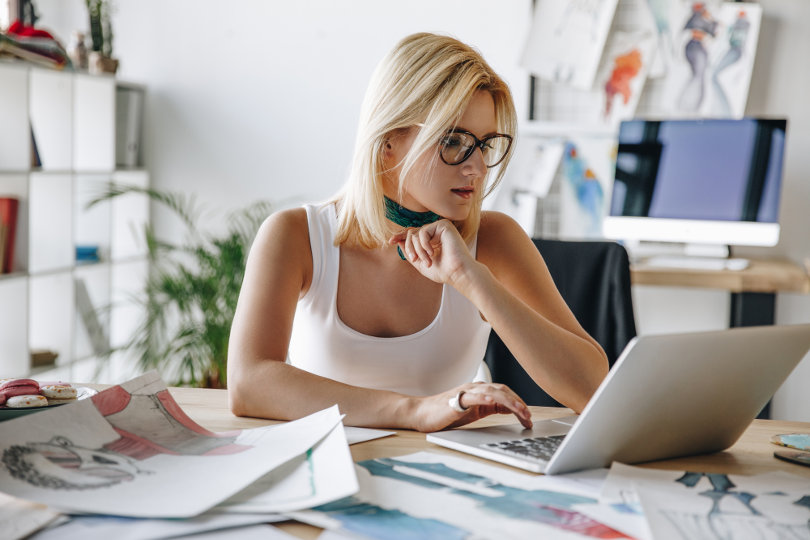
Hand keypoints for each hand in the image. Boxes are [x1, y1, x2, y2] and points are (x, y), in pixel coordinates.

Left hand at [388, 220, 474, 285]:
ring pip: (416, 233)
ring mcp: (440, 228)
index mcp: (432, 240)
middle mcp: (436, 232)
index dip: (401, 236)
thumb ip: (410, 252)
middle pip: (412, 234)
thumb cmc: (443, 271)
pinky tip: (432, 253)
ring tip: (427, 261)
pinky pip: (423, 231)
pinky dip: (424, 244)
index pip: (413, 235)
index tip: (390, 241)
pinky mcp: (443, 225)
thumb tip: (398, 241)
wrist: (458, 273)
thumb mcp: (420, 263)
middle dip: (410, 248)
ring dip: (418, 250)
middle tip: (414, 260)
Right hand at [411, 382, 533, 432]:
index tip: (528, 417)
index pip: (505, 394)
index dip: (519, 403)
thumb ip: (489, 408)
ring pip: (492, 392)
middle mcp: (475, 388)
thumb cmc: (445, 413)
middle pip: (502, 391)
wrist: (421, 413)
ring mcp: (465, 392)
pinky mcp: (455, 400)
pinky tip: (492, 401)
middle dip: (518, 403)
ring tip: (519, 410)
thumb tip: (508, 410)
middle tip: (528, 417)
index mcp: (480, 392)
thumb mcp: (473, 412)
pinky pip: (472, 397)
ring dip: (508, 401)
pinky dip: (484, 397)